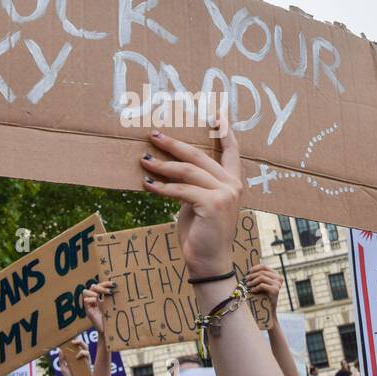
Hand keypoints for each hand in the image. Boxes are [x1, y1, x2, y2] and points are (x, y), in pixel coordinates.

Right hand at [81, 280, 115, 336]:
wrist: (110, 331)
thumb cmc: (114, 319)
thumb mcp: (114, 305)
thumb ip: (114, 298)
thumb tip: (120, 287)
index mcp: (100, 298)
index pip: (99, 285)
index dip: (106, 283)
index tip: (114, 284)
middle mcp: (94, 300)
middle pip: (92, 286)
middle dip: (101, 286)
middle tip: (111, 291)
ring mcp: (90, 305)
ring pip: (86, 291)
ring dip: (96, 291)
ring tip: (106, 296)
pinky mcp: (88, 311)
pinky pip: (86, 301)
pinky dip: (92, 299)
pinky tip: (99, 301)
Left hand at [140, 121, 241, 278]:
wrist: (209, 262)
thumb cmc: (201, 233)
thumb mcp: (198, 203)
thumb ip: (193, 185)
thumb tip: (169, 168)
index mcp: (232, 182)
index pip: (231, 151)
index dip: (224, 131)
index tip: (216, 113)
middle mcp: (232, 185)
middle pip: (198, 156)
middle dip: (173, 144)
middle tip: (153, 135)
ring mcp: (225, 194)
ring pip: (187, 171)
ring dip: (162, 165)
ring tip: (144, 160)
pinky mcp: (213, 204)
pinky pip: (181, 190)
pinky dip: (161, 187)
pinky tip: (147, 184)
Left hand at [246, 264, 281, 308]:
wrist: (269, 311)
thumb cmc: (264, 297)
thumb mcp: (262, 285)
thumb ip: (259, 277)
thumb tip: (248, 271)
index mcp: (276, 275)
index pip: (264, 267)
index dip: (255, 268)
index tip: (248, 272)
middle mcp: (279, 278)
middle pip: (262, 272)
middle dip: (252, 276)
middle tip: (246, 280)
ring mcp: (278, 284)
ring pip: (261, 278)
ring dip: (253, 281)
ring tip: (248, 285)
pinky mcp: (275, 290)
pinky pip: (262, 285)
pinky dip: (255, 288)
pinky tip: (252, 291)